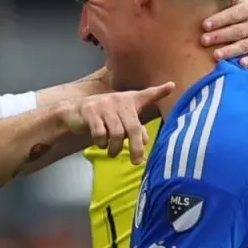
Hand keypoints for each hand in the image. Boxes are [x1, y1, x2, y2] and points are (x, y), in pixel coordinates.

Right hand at [60, 82, 174, 163]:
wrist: (75, 111)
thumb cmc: (104, 116)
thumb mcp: (122, 117)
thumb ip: (136, 127)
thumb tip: (145, 140)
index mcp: (129, 100)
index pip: (147, 94)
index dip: (159, 91)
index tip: (171, 86)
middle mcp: (118, 100)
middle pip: (133, 127)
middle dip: (136, 147)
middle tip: (137, 161)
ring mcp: (104, 105)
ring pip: (116, 133)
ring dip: (115, 148)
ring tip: (113, 152)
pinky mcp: (90, 112)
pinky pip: (100, 134)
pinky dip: (101, 143)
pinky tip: (101, 144)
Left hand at [200, 0, 247, 68]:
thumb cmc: (236, 15)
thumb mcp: (235, 0)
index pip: (235, 13)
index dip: (220, 19)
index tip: (204, 25)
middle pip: (239, 30)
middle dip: (221, 35)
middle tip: (204, 40)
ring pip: (246, 45)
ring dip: (231, 50)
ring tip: (216, 55)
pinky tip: (241, 65)